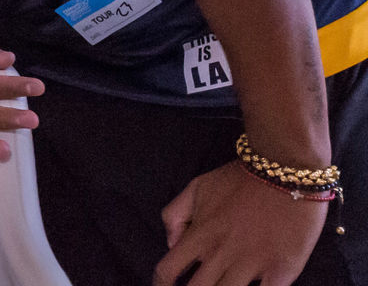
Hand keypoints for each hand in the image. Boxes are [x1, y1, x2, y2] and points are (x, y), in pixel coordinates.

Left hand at [154, 162, 326, 285]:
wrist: (285, 170)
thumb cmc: (240, 179)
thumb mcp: (196, 187)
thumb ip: (175, 214)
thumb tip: (170, 244)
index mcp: (199, 235)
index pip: (168, 270)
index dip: (161, 283)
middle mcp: (221, 253)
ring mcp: (252, 264)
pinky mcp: (282, 271)